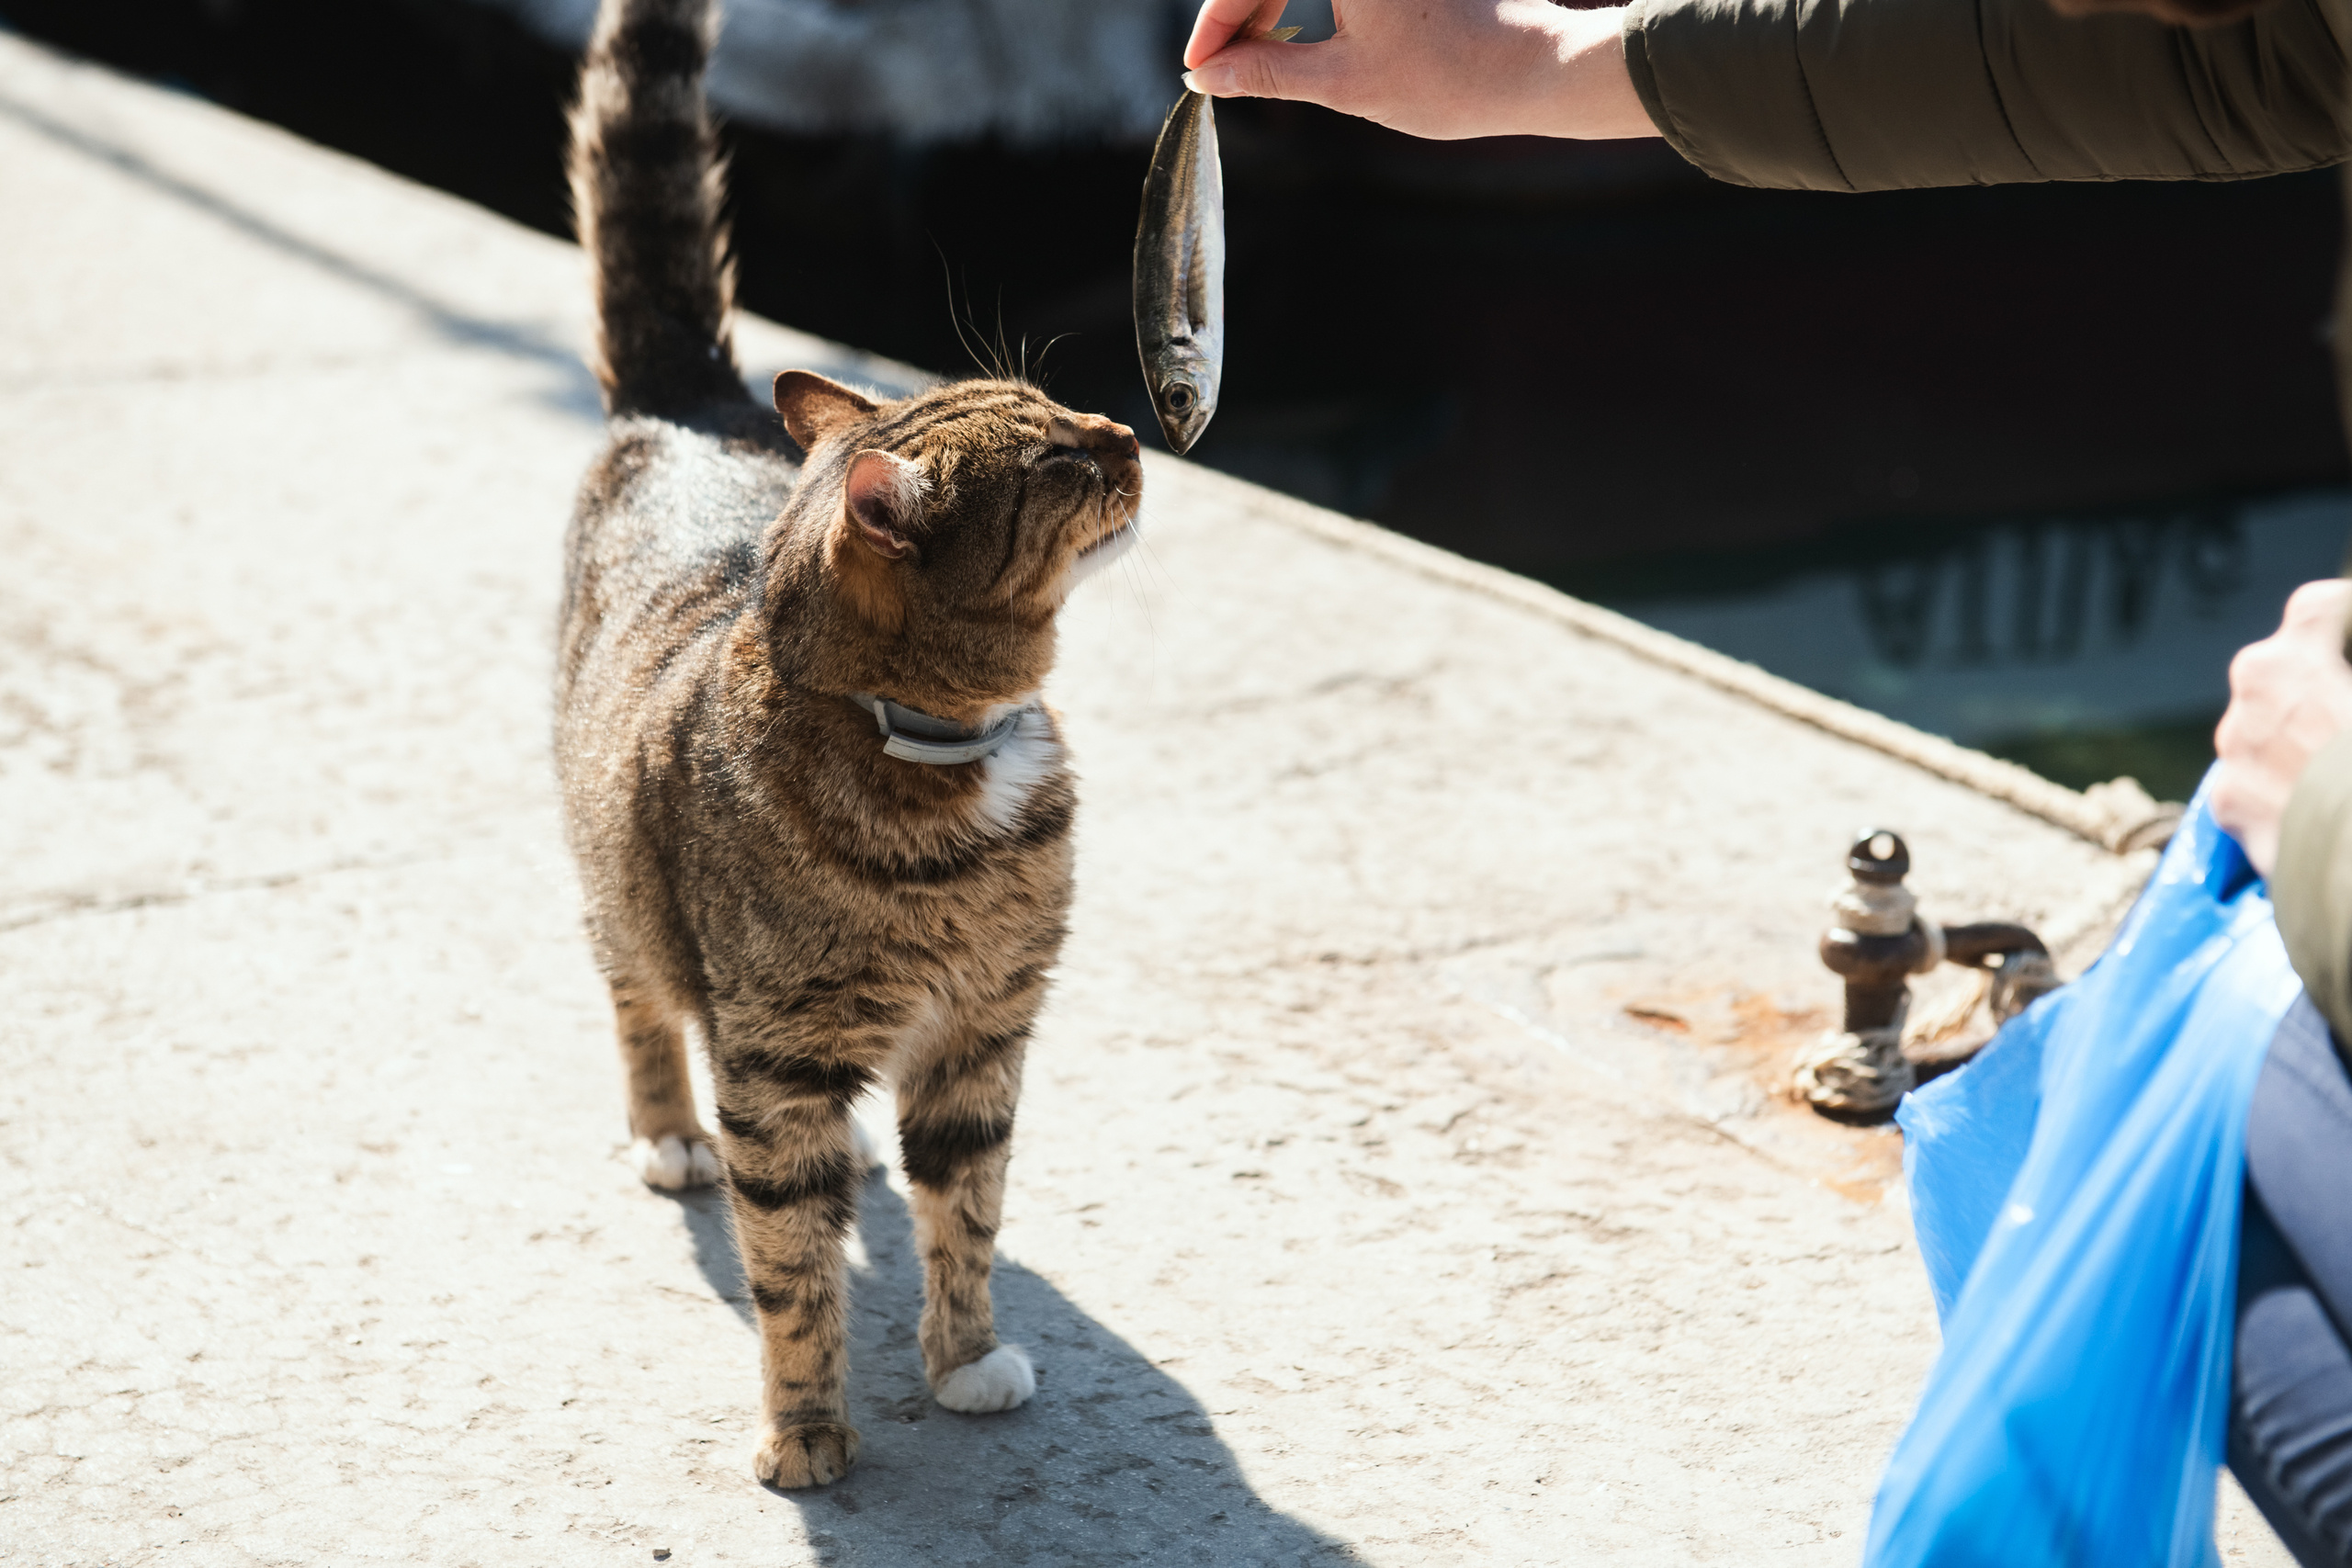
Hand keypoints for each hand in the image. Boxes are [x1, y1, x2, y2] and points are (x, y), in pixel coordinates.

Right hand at [1180, 0, 1655, 141]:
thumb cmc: (1448, 77)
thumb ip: (1267, 72)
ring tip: (1253, 56)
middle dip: (1238, 10)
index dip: (1217, 22)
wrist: (1533, 67)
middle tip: (1219, 67)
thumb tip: (1209, 75)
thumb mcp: (1344, 82)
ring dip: (1266, 2)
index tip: (1198, 67)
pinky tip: (1288, 34)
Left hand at [2212, 580, 2351, 876]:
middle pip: (2285, 669)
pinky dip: (2287, 782)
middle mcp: (2248, 700)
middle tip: (2347, 696)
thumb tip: (2347, 689)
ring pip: (2266, 725)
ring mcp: (2231, 755)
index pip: (2318, 608)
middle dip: (2323, 677)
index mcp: (2290, 662)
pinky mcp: (2228, 807)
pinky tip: (2323, 799)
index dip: (2346, 612)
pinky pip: (2257, 778)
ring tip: (2341, 761)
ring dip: (2301, 733)